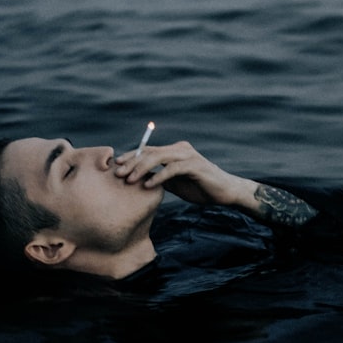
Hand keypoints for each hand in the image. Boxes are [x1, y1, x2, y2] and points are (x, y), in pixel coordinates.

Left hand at [114, 141, 255, 206]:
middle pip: (150, 151)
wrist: (225, 193)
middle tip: (118, 173)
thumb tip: (140, 180)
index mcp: (174, 151)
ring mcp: (188, 155)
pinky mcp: (195, 165)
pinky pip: (172, 169)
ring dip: (142, 168)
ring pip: (159, 157)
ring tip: (129, 180)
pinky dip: (159, 176)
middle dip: (132, 162)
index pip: (148, 150)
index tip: (117, 166)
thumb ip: (160, 178)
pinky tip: (148, 185)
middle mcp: (180, 149)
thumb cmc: (200, 188)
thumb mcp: (175, 183)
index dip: (131, 157)